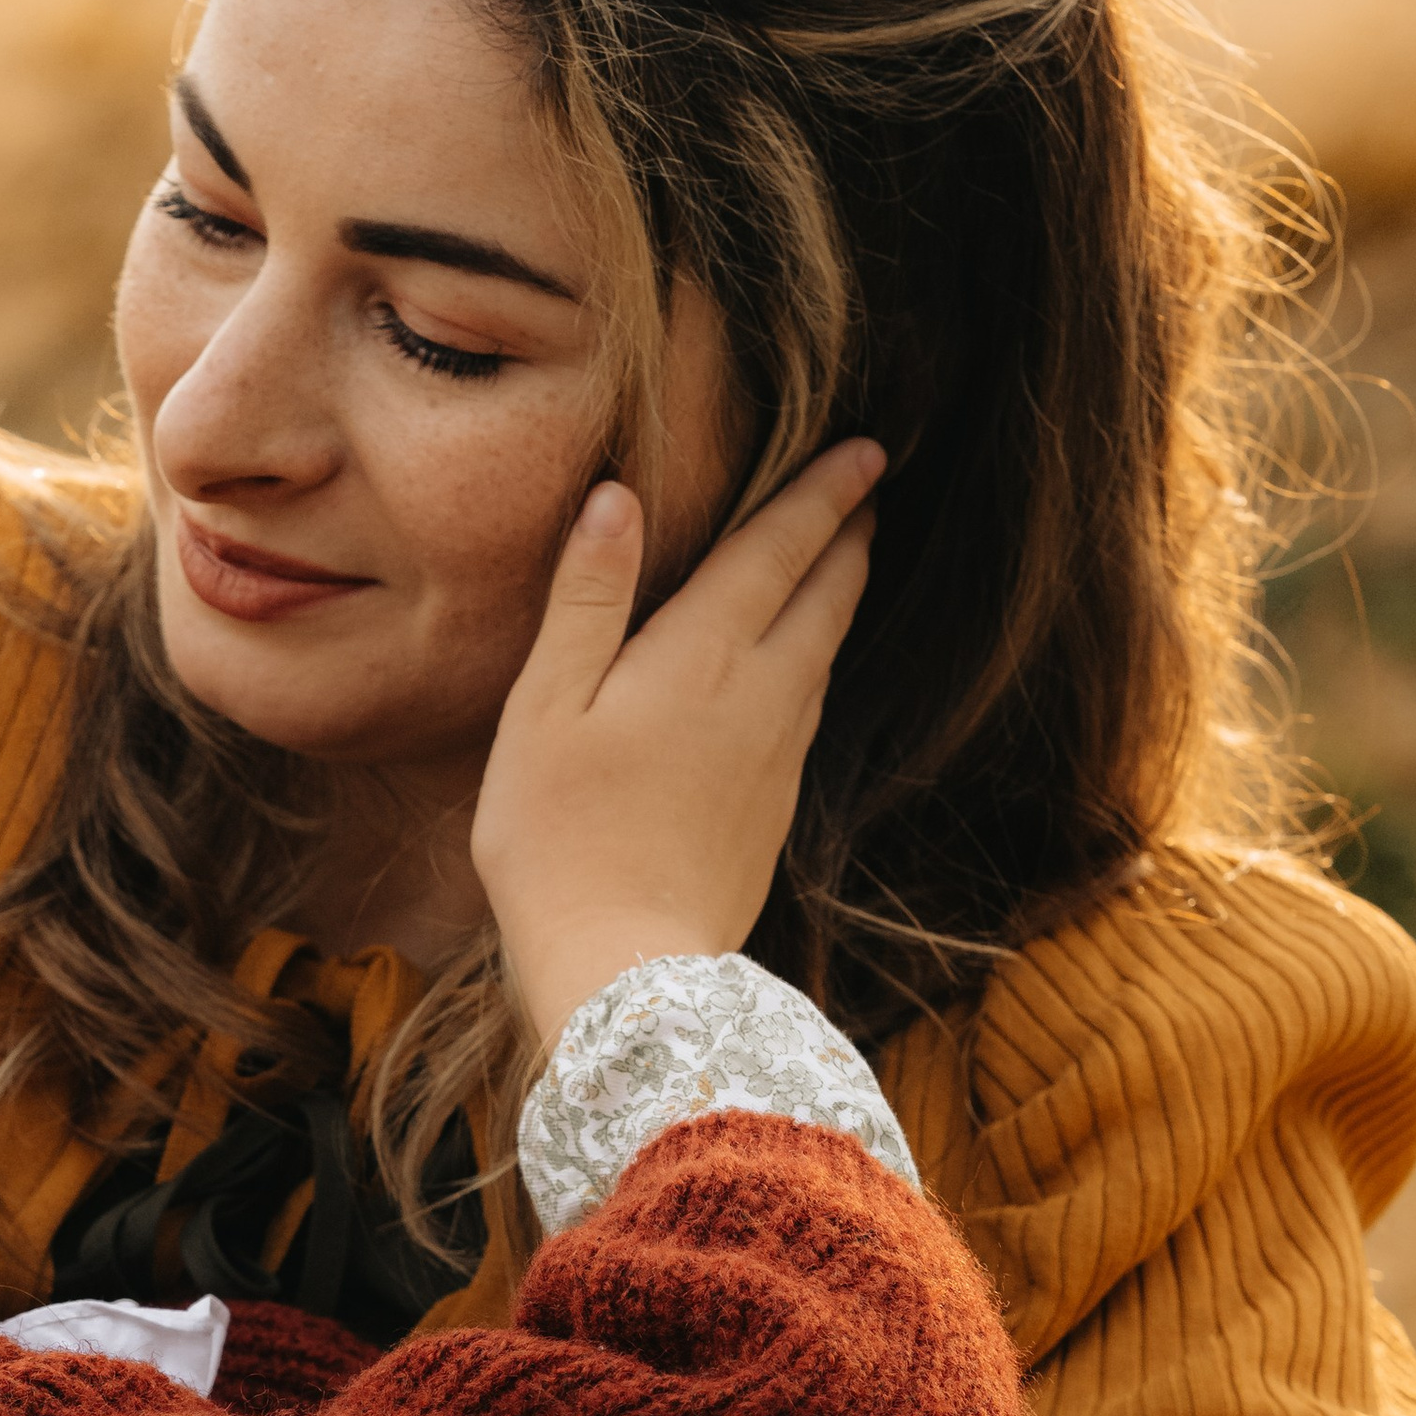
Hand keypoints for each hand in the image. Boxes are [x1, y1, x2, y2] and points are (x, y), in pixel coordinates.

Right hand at [471, 435, 885, 1044]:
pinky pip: (811, 706)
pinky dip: (818, 660)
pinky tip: (802, 668)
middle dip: (850, 534)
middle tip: (870, 489)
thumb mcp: (545, 708)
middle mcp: (761, 693)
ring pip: (827, 651)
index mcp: (703, 654)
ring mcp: (778, 754)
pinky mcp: (775, 806)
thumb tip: (616, 498)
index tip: (867, 448)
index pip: (780, 548)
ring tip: (845, 559)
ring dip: (841, 594)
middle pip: (826, 594)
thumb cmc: (560, 837)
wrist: (625, 966)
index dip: (824, 493)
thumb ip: (587, 600)